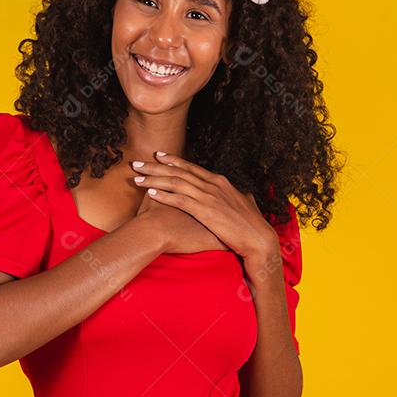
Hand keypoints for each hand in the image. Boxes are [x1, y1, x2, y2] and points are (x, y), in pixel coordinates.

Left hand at [131, 152, 278, 260]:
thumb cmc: (252, 225)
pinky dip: (164, 195)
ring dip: (154, 179)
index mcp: (220, 182)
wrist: (259, 239)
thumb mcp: (245, 205)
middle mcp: (212, 184)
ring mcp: (208, 196)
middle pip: (178, 171)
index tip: (158, 156)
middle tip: (137, 163)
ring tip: (136, 178)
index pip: (192, 167)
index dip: (173, 161)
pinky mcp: (204, 210)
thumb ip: (239, 197)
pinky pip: (179, 200)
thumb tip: (243, 194)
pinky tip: (151, 193)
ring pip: (175, 183)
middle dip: (155, 167)